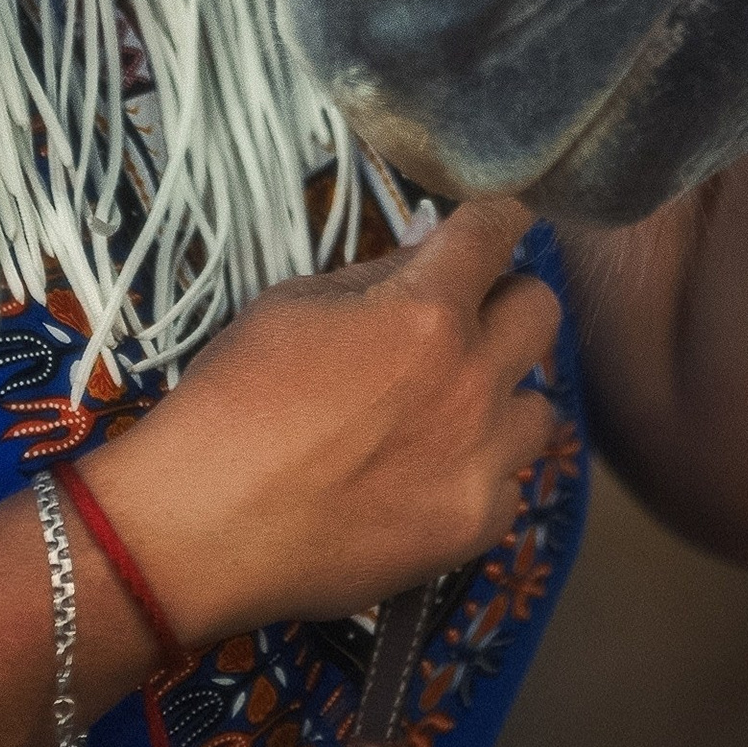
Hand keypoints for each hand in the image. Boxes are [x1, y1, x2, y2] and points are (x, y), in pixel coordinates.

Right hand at [83, 194, 561, 645]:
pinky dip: (480, 471)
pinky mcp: (474, 527)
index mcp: (426, 311)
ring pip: (539, 406)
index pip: (497, 232)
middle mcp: (473, 380)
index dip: (498, 219)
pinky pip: (511, 482)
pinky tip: (428, 477)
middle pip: (542, 312)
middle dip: (505, 303)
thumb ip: (379, 277)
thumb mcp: (295, 304)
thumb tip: (429, 253)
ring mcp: (482, 460)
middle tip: (463, 321)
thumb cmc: (235, 398)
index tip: (494, 226)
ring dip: (500, 397)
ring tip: (445, 413)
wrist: (205, 526)